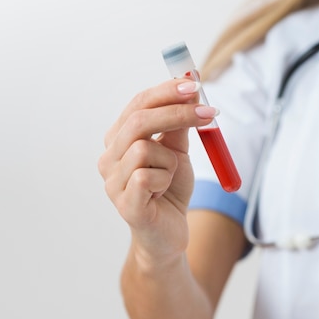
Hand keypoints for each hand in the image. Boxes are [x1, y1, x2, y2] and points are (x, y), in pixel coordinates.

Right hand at [98, 79, 217, 253]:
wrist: (170, 234)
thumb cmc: (170, 191)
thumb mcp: (178, 153)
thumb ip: (178, 125)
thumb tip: (189, 90)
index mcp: (119, 140)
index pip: (138, 105)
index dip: (166, 92)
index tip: (193, 84)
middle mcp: (109, 158)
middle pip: (138, 121)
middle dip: (177, 112)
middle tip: (209, 113)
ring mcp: (112, 182)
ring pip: (145, 149)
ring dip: (171, 161)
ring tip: (171, 177)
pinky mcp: (124, 204)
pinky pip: (147, 177)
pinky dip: (165, 180)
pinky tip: (162, 192)